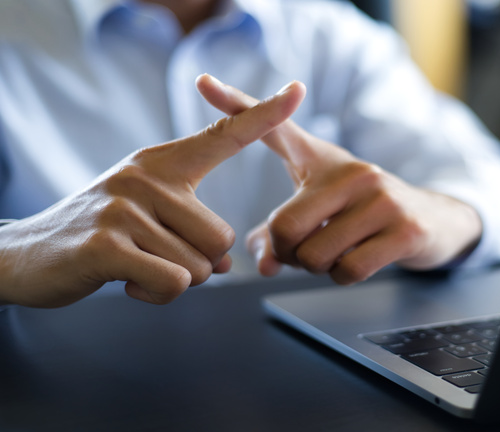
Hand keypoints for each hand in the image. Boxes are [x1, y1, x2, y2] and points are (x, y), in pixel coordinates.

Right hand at [0, 79, 304, 306]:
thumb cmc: (102, 233)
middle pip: (221, 238)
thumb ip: (193, 228)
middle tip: (156, 255)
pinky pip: (175, 283)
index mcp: (162, 163)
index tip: (298, 91)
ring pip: (201, 266)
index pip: (224, 135)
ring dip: (176, 281)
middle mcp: (146, 176)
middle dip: (200, 263)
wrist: (28, 255)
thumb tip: (229, 263)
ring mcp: (125, 208)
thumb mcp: (148, 213)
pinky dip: (158, 295)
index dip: (264, 115)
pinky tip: (128, 282)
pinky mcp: (108, 245)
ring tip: (137, 265)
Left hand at [196, 75, 482, 284]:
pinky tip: (360, 260)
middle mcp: (351, 172)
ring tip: (337, 251)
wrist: (431, 220)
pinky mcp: (403, 229)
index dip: (238, 105)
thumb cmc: (361, 213)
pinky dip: (344, 276)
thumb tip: (264, 265)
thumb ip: (278, 235)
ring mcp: (380, 198)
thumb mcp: (320, 212)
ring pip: (315, 255)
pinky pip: (348, 270)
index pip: (275, 129)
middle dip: (288, 254)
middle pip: (285, 228)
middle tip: (305, 250)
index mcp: (322, 160)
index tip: (202, 82)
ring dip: (318, 268)